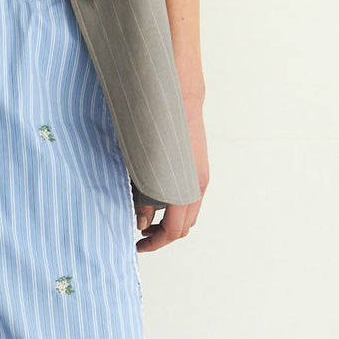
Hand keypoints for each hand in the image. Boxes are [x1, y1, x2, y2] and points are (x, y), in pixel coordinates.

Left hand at [134, 93, 207, 252]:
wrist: (176, 94)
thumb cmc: (155, 128)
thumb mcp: (139, 171)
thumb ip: (142, 200)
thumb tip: (142, 223)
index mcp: (185, 191)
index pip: (173, 232)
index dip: (154, 243)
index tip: (137, 244)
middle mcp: (197, 186)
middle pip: (184, 226)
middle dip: (162, 234)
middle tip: (141, 231)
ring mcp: (201, 176)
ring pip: (189, 212)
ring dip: (170, 220)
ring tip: (148, 215)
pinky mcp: (199, 166)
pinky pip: (191, 196)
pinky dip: (176, 205)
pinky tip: (159, 197)